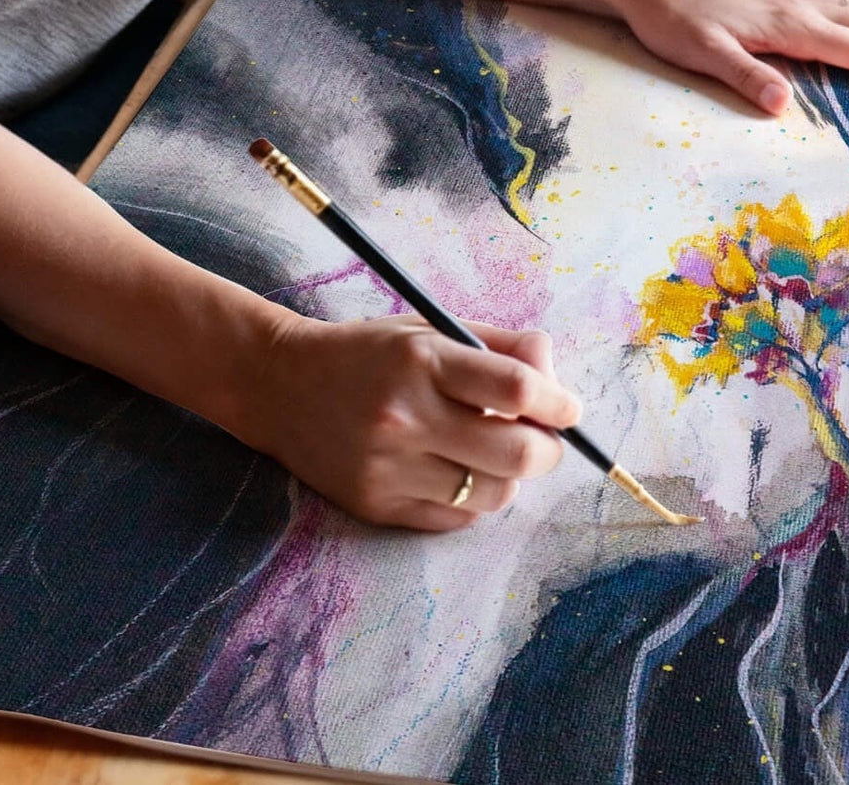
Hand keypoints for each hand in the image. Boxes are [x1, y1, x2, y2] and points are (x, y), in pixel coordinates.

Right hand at [243, 313, 579, 530]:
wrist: (280, 387)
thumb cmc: (367, 353)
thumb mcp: (428, 329)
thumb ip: (498, 346)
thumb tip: (553, 373)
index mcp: (422, 361)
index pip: (516, 388)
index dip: (558, 401)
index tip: (568, 407)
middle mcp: (405, 417)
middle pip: (516, 453)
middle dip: (548, 448)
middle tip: (547, 438)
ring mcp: (390, 468)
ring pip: (492, 494)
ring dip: (512, 476)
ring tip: (496, 453)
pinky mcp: (378, 506)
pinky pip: (456, 519)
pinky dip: (473, 499)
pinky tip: (459, 472)